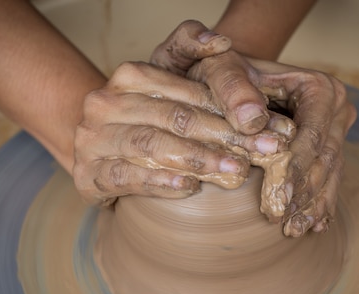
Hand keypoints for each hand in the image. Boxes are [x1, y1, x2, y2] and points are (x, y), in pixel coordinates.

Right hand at [73, 61, 289, 205]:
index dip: (231, 109)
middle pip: (174, 118)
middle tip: (263, 151)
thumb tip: (222, 42)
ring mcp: (93, 139)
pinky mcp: (88, 174)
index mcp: (129, 76)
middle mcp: (105, 104)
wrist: (102, 150)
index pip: (186, 92)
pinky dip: (160, 181)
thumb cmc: (148, 115)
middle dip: (225, 136)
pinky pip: (126, 176)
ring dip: (198, 158)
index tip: (270, 127)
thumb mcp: (168, 75)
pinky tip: (189, 185)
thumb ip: (191, 46)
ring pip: (151, 145)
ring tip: (234, 169)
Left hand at [187, 52, 356, 235]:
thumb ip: (232, 89)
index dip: (294, 168)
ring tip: (293, 230)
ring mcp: (335, 129)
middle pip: (324, 158)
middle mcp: (336, 108)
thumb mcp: (220, 70)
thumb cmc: (225, 70)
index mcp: (319, 88)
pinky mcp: (328, 145)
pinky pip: (330, 177)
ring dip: (312, 204)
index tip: (277, 196)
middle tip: (282, 222)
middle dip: (303, 193)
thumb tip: (252, 122)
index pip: (310, 135)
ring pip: (330, 172)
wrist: (234, 71)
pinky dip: (320, 202)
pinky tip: (312, 227)